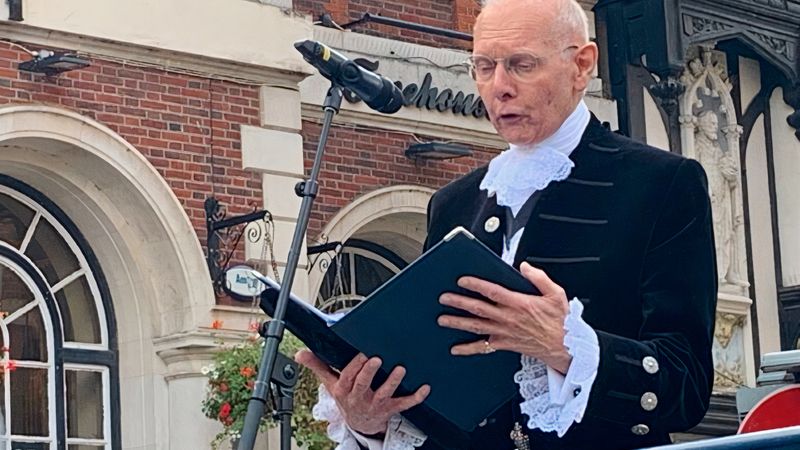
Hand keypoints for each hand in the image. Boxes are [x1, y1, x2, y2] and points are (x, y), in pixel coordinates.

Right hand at [296, 350, 430, 435]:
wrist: (359, 423)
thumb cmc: (346, 396)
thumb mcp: (330, 382)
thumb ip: (317, 365)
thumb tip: (299, 353)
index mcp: (345, 389)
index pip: (348, 376)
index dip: (354, 366)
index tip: (361, 353)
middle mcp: (360, 397)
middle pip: (364, 385)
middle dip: (369, 372)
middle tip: (377, 359)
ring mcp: (376, 404)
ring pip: (385, 394)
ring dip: (393, 382)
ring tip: (400, 369)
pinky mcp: (391, 409)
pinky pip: (404, 404)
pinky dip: (416, 397)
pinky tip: (425, 388)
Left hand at [437, 262, 571, 372]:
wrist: (565, 347)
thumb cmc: (560, 321)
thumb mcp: (556, 294)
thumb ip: (539, 278)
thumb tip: (524, 267)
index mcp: (519, 304)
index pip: (492, 292)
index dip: (476, 285)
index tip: (462, 280)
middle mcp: (508, 318)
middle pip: (478, 309)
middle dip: (459, 302)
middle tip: (444, 298)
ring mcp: (504, 333)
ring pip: (476, 326)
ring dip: (458, 322)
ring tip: (442, 319)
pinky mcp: (504, 344)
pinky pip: (483, 347)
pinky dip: (467, 349)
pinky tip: (455, 348)